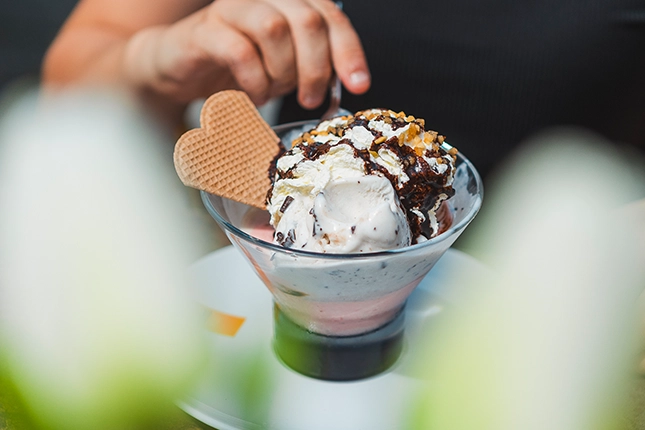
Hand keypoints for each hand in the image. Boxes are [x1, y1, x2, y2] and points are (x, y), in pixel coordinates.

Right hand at [124, 0, 369, 107]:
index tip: (359, 84)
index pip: (331, 17)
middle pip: (307, 20)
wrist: (177, 69)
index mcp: (287, 5)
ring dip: (281, 72)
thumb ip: (311, 67)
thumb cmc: (235, 67)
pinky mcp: (204, 32)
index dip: (349, 51)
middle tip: (308, 99)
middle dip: (315, 67)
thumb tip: (345, 84)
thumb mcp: (282, 67)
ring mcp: (231, 11)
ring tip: (273, 93)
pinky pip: (239, 50)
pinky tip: (252, 95)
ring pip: (274, 28)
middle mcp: (262, 0)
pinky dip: (253, 79)